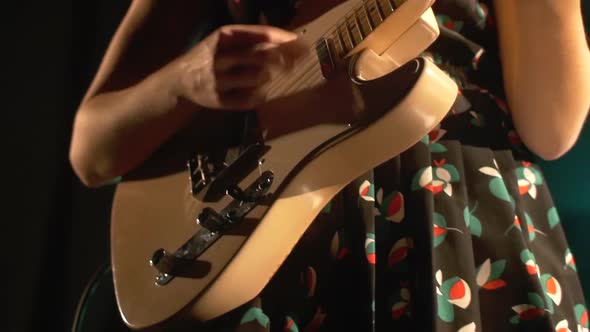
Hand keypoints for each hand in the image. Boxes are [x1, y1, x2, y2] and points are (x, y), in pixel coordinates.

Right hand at [175, 24, 306, 109]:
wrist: (179, 79)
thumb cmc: (211, 56)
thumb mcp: (226, 40)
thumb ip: (253, 38)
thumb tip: (291, 40)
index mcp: (224, 36)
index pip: (261, 35)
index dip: (285, 41)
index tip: (303, 46)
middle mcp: (221, 57)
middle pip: (261, 57)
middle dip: (283, 60)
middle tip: (294, 65)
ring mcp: (219, 80)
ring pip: (257, 78)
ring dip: (267, 78)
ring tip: (265, 77)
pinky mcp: (219, 101)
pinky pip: (249, 100)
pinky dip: (259, 97)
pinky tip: (259, 93)